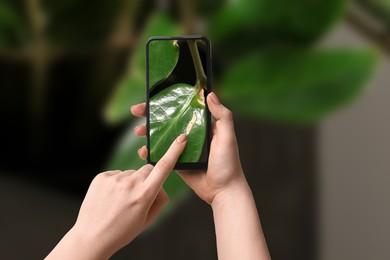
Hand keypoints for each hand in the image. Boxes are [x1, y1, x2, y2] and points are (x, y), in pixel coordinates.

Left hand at [46, 135, 186, 259]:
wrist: (92, 237)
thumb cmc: (122, 231)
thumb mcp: (148, 219)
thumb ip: (160, 199)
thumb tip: (160, 185)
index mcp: (144, 195)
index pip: (164, 167)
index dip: (174, 151)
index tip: (181, 139)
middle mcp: (130, 184)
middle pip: (148, 169)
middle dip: (148, 178)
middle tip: (138, 196)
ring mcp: (114, 179)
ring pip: (131, 173)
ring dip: (130, 182)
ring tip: (120, 200)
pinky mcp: (101, 177)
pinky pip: (117, 174)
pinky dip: (117, 183)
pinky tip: (111, 196)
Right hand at [131, 92, 246, 204]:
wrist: (223, 191)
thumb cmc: (229, 164)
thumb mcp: (228, 137)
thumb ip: (223, 116)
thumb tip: (210, 94)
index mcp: (202, 126)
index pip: (182, 109)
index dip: (168, 102)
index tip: (153, 97)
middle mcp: (191, 135)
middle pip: (168, 121)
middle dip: (150, 115)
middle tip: (136, 110)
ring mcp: (182, 149)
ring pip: (161, 137)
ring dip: (147, 132)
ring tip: (137, 131)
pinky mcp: (177, 163)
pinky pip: (161, 154)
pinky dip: (150, 152)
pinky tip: (142, 151)